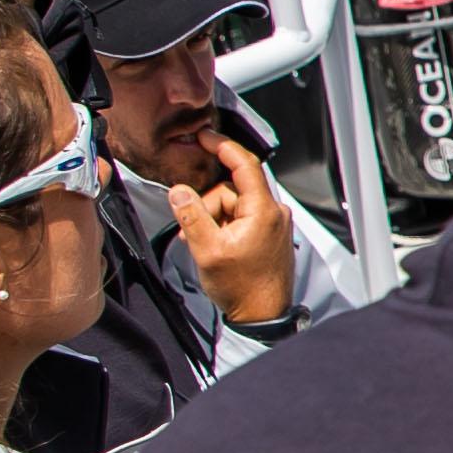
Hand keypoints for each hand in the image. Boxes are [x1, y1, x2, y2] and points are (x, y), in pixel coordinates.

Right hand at [166, 132, 299, 329]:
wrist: (262, 315)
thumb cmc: (243, 288)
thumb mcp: (208, 250)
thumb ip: (191, 216)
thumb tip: (179, 192)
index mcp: (264, 211)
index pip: (244, 164)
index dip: (222, 146)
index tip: (204, 137)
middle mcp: (272, 213)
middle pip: (230, 188)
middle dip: (206, 204)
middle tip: (192, 229)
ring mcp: (271, 224)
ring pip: (231, 204)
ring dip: (210, 218)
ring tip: (202, 244)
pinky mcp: (266, 234)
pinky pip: (238, 218)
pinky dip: (221, 227)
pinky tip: (212, 246)